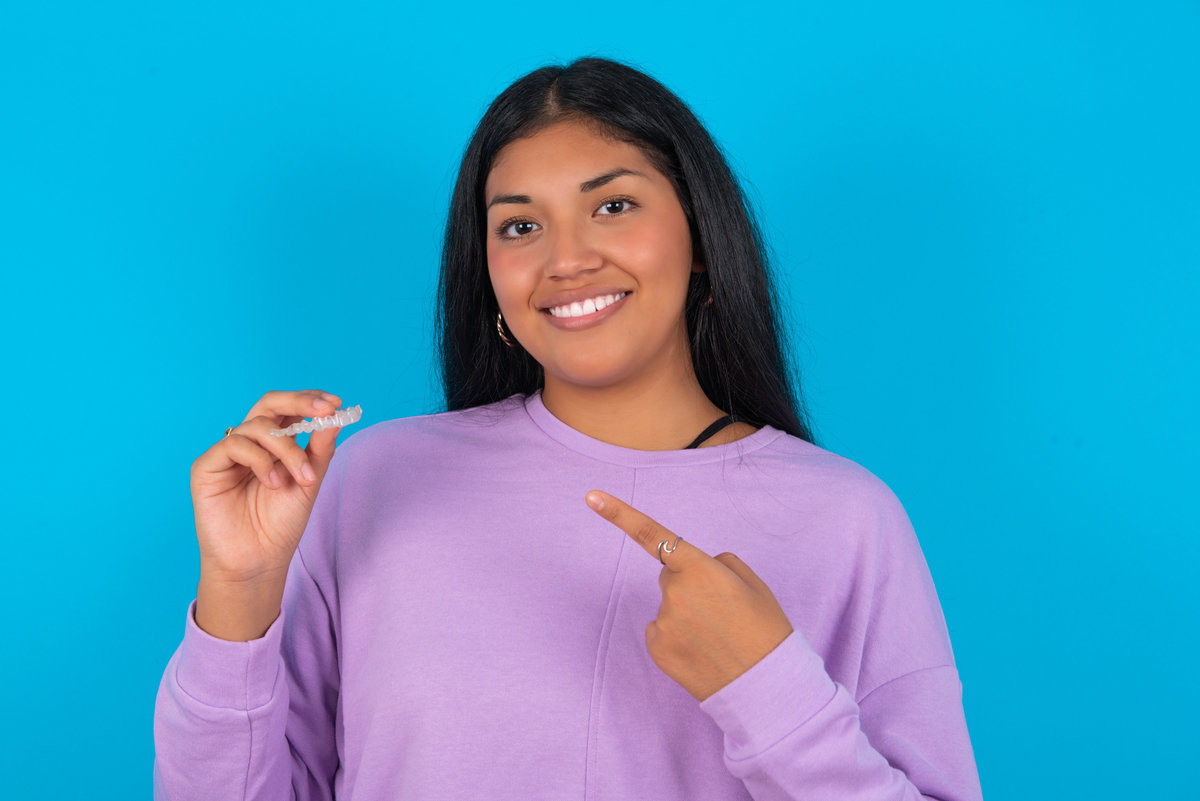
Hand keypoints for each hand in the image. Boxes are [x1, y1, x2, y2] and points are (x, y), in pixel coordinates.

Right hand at [190, 390, 343, 638]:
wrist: (258, 561)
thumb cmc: (281, 524)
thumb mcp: (309, 481)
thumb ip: (320, 448)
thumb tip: (336, 415)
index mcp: (273, 443)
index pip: (289, 408)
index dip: (310, 400)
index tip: (337, 404)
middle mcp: (249, 443)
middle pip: (268, 403)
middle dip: (300, 401)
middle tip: (325, 409)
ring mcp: (227, 453)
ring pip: (258, 426)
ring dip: (288, 449)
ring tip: (302, 479)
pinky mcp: (207, 466)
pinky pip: (235, 445)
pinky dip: (261, 460)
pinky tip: (274, 482)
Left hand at [586, 490, 793, 700]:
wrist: (766, 686)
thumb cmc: (764, 629)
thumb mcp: (752, 583)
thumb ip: (718, 563)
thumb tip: (691, 566)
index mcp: (700, 569)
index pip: (653, 535)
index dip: (619, 514)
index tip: (591, 497)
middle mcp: (675, 593)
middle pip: (670, 576)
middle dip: (690, 586)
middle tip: (722, 611)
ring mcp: (663, 622)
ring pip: (668, 606)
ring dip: (686, 615)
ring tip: (717, 635)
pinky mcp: (656, 649)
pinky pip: (661, 630)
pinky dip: (677, 637)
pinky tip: (701, 650)